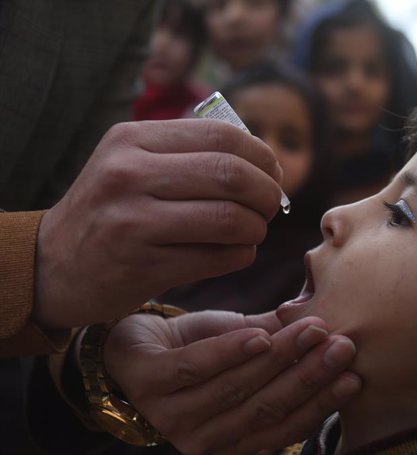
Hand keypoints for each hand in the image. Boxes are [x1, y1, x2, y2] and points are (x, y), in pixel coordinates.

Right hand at [33, 119, 281, 328]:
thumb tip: (265, 158)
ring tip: (253, 232)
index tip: (273, 173)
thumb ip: (189, 153)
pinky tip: (235, 253)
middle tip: (270, 207)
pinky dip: (241, 255)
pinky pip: (218, 258)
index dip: (262, 155)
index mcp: (132, 140)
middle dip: (267, 193)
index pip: (222, 136)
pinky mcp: (142, 267)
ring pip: (230, 219)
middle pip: (232, 175)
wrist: (53, 266)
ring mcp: (133, 222)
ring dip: (257, 229)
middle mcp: (129, 175)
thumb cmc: (112, 211)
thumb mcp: (133, 164)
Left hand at [103, 310, 360, 454]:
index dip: (320, 403)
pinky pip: (195, 369)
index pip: (283, 428)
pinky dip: (231, 352)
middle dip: (309, 376)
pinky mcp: (148, 383)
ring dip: (279, 357)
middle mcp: (203, 438)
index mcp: (232, 439)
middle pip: (264, 409)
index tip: (353, 375)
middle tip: (341, 346)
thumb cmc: (199, 349)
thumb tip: (332, 327)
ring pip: (235, 388)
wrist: (138, 340)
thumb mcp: (246, 350)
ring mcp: (171, 415)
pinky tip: (259, 334)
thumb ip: (283, 348)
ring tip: (311, 329)